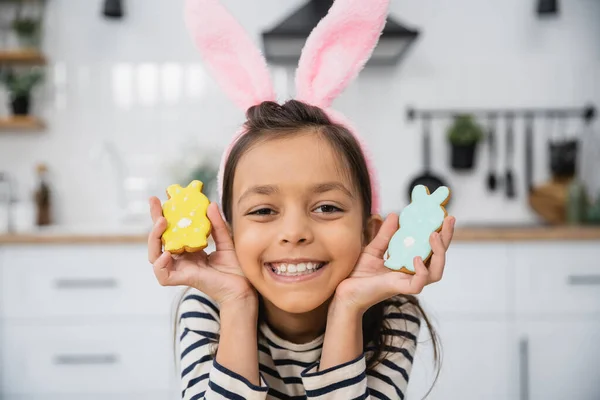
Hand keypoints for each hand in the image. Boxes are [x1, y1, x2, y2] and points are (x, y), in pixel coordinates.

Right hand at [147, 197, 255, 305]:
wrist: (243, 288)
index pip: (171, 230)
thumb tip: (211, 204)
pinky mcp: (183, 279)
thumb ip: (217, 225)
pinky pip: (163, 274)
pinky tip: (166, 254)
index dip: (163, 214)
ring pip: (155, 256)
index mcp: (189, 248)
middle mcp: (181, 258)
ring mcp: (180, 269)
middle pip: (159, 241)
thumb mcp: (226, 241)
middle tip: (155, 203)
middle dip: (154, 221)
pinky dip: (160, 265)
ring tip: (162, 223)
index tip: (160, 197)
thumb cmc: (235, 268)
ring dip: (154, 239)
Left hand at [335, 214, 454, 312]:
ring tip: (434, 236)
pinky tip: (416, 258)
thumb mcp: (373, 248)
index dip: (441, 234)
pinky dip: (421, 271)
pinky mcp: (399, 289)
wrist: (345, 291)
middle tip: (448, 220)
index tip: (444, 216)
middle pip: (439, 258)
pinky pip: (418, 283)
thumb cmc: (359, 274)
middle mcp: (412, 273)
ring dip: (439, 254)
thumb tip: (394, 215)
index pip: (431, 249)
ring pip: (436, 272)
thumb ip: (385, 234)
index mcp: (409, 263)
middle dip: (446, 239)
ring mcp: (407, 282)